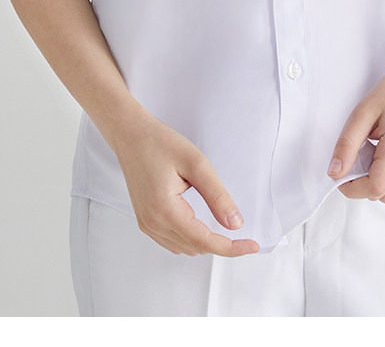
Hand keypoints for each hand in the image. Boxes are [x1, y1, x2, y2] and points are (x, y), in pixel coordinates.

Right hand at [116, 111, 259, 256]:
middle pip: (196, 247)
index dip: (231, 247)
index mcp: (164, 211)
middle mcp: (153, 223)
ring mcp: (147, 224)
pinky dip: (191, 238)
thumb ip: (217, 196)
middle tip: (242, 231)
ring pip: (185, 248)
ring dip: (206, 241)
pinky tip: (200, 222)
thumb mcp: (196, 163)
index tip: (253, 246)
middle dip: (221, 243)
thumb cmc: (160, 143)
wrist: (130, 135)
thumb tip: (235, 224)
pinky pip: (173, 241)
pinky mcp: (146, 221)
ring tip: (220, 221)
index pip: (204, 241)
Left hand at [326, 61, 384, 209]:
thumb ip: (346, 145)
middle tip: (360, 155)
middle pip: (381, 194)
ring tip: (376, 156)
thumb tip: (335, 173)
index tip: (342, 176)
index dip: (352, 187)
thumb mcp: (362, 113)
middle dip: (362, 183)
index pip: (373, 188)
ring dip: (379, 186)